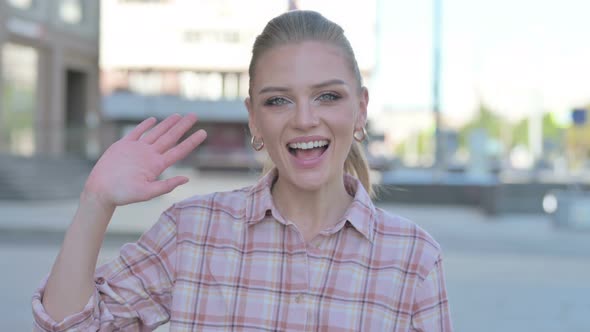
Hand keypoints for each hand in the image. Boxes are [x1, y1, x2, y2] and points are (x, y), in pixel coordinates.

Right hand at [83, 114, 206, 207]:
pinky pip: (137, 132)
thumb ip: (166, 186)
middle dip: (183, 126)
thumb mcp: (146, 193)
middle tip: (194, 115)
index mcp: (157, 165)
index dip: (192, 141)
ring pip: (156, 133)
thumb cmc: (123, 195)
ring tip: (178, 116)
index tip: (204, 133)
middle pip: (170, 137)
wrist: (100, 191)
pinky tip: (153, 120)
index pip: (179, 150)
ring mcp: (137, 150)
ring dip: (167, 124)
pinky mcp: (124, 146)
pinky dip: (145, 125)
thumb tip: (186, 179)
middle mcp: (150, 156)